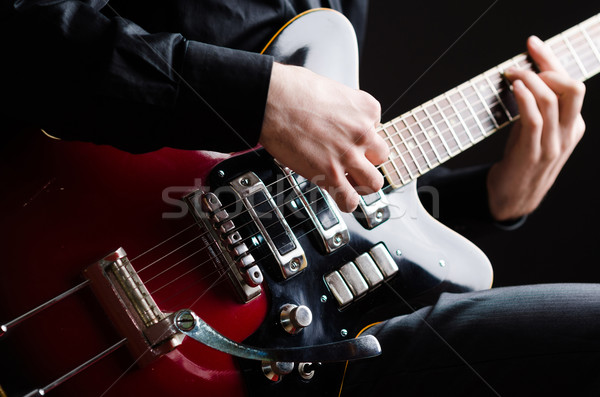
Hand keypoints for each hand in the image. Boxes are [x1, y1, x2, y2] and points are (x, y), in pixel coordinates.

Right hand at [259, 62, 388, 211]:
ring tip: (350, 181)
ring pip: (373, 182)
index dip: (361, 135)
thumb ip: (343, 109)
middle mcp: (363, 133)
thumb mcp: (333, 89)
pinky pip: (349, 199)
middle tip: (354, 160)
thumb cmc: (292, 90)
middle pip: (381, 157)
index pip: (377, 129)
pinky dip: (346, 201)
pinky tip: (340, 196)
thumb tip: (338, 119)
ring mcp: (348, 156)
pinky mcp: (330, 174)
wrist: (271, 101)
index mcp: (366, 109)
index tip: (348, 137)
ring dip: (362, 183)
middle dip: (368, 160)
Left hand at [487, 35, 585, 220]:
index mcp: (573, 125)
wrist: (513, 197)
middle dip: (548, 65)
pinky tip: (514, 88)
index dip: (552, 60)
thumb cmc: (521, 160)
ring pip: (553, 100)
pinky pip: (534, 120)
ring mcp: (553, 144)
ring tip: (513, 73)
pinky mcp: (533, 153)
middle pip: (572, 87)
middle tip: (524, 59)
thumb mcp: (536, 131)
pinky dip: (525, 100)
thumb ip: (537, 108)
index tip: (533, 44)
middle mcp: (568, 133)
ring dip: (531, 80)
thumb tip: (524, 76)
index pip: (571, 84)